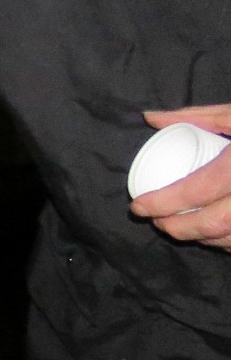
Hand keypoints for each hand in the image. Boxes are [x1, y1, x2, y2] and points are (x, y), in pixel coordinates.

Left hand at [130, 106, 230, 250]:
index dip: (165, 203)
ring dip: (204, 239)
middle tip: (157, 221)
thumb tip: (149, 118)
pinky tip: (216, 235)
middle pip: (216, 223)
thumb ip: (197, 117)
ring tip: (181, 227)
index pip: (200, 189)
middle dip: (180, 228)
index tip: (139, 206)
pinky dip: (230, 242)